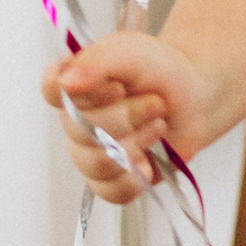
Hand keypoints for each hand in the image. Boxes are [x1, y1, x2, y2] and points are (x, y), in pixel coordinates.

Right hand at [42, 28, 210, 203]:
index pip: (52, 90)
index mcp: (73, 83)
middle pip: (81, 132)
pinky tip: (149, 161)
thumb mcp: (133, 53)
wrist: (193, 99)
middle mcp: (75, 120)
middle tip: (155, 104)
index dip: (84, 95)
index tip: (117, 88)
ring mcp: (90, 152)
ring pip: (95, 164)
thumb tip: (66, 81)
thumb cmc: (159, 71)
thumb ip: (99, 62)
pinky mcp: (111, 179)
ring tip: (159, 127)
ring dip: (134, 145)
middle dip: (126, 118)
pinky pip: (110, 192)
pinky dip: (134, 179)